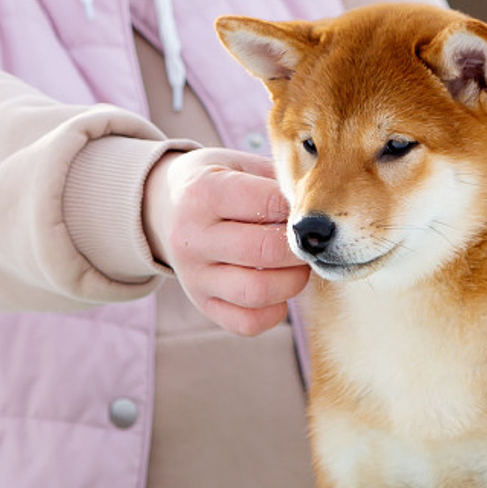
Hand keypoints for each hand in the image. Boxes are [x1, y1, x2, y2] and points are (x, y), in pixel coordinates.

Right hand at [142, 147, 310, 336]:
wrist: (165, 207)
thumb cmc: (216, 182)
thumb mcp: (238, 163)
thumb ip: (277, 179)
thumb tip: (321, 207)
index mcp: (203, 192)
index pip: (267, 203)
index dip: (298, 209)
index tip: (309, 211)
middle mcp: (192, 236)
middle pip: (264, 251)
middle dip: (300, 249)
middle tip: (309, 243)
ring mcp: (193, 275)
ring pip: (256, 292)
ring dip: (292, 282)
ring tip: (297, 267)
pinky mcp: (201, 303)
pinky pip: (246, 323)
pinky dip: (273, 313)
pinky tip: (278, 293)